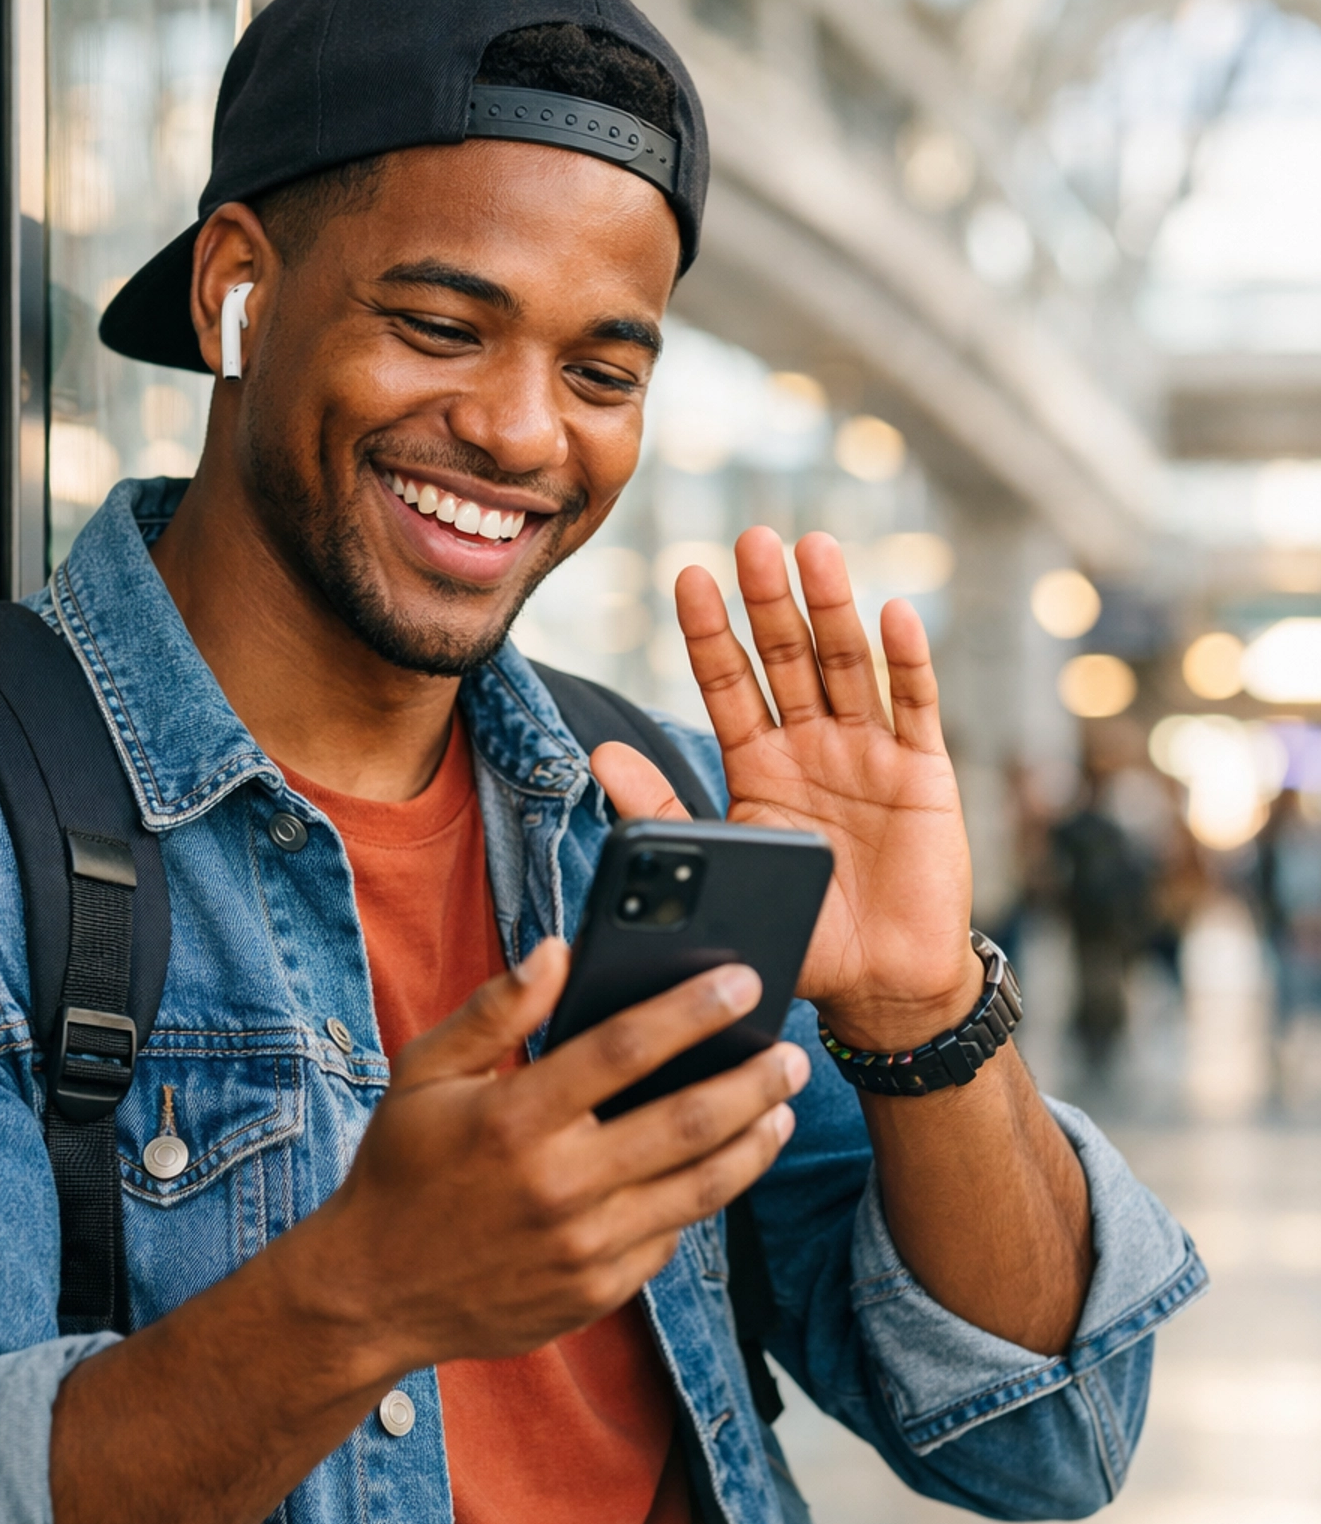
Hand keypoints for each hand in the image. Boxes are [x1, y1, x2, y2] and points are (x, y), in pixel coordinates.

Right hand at [297, 938, 806, 1375]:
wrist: (372, 1295)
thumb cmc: (400, 1168)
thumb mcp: (423, 1075)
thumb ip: (494, 1012)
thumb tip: (560, 951)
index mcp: (512, 1118)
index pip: (624, 1048)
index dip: (692, 1009)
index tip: (743, 979)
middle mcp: (555, 1184)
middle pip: (686, 1122)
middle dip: (752, 1081)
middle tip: (790, 1054)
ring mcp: (581, 1246)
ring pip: (699, 1188)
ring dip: (752, 1144)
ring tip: (780, 1110)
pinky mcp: (595, 1291)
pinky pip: (670, 1238)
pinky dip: (701, 1198)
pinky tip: (718, 1168)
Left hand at [591, 528, 981, 1051]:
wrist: (880, 984)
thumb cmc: (801, 932)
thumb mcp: (725, 866)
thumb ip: (665, 812)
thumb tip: (600, 758)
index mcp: (760, 766)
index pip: (730, 684)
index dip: (711, 633)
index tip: (689, 576)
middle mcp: (813, 746)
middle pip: (789, 658)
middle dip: (770, 600)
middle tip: (752, 539)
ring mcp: (870, 753)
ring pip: (847, 665)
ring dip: (833, 606)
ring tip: (814, 549)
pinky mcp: (924, 773)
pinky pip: (915, 706)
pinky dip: (906, 660)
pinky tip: (893, 613)